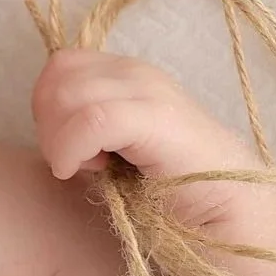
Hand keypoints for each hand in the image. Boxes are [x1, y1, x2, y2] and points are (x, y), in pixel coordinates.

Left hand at [31, 49, 267, 235]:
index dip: (48, 106)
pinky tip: (85, 170)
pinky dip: (72, 148)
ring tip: (88, 167)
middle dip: (49, 125)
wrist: (228, 208)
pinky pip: (90, 120)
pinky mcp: (156, 118)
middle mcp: (135, 71)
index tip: (67, 147)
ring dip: (61, 139)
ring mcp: (148, 90)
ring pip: (67, 94)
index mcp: (125, 73)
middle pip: (57, 77)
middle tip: (75, 161)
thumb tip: (48, 124)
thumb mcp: (116, 147)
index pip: (60, 66)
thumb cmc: (168, 186)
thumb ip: (85, 126)